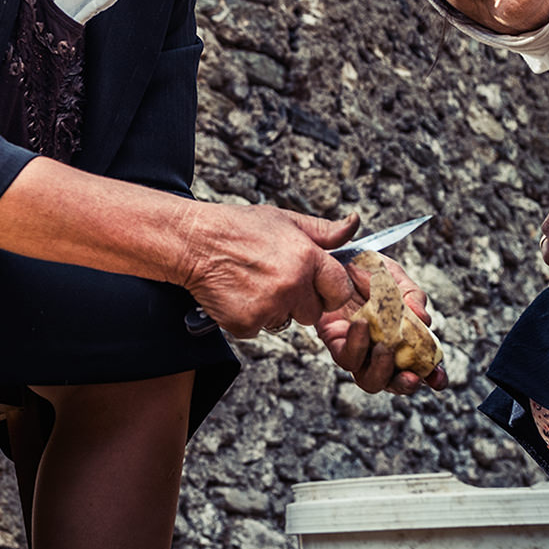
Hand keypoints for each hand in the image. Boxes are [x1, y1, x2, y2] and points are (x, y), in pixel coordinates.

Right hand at [181, 204, 358, 338]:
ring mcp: (269, 307)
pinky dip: (250, 316)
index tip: (318, 285)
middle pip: (314, 312)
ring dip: (274, 309)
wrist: (195, 241)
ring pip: (285, 321)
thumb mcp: (285, 219)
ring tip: (254, 283)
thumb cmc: (238, 228)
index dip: (330, 289)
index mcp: (307, 258)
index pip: (340, 290)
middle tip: (276, 280)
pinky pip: (259, 328)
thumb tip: (353, 225)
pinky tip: (239, 294)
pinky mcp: (246, 323)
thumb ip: (323, 231)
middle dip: (300, 301)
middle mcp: (291, 285)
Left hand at [318, 253, 446, 395]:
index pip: (419, 365)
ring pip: (367, 379)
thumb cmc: (370, 269)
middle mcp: (378, 349)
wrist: (341, 254)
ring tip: (385, 349)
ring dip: (380, 370)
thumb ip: (413, 298)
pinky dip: (356, 344)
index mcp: (400, 338)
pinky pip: (345, 356)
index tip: (439, 379)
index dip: (432, 377)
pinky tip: (362, 324)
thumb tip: (425, 320)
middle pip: (391, 381)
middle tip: (412, 376)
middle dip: (404, 385)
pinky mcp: (334, 340)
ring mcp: (356, 348)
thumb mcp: (398, 278)